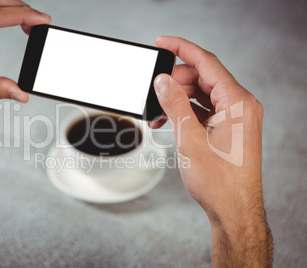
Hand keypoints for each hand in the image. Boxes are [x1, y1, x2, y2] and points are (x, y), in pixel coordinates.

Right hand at [150, 36, 271, 265]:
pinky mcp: (229, 128)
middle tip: (153, 89)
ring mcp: (236, 117)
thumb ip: (175, 104)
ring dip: (178, 98)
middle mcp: (241, 106)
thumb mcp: (190, 139)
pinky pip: (205, 110)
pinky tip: (168, 120)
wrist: (233, 210)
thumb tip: (163, 81)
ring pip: (202, 94)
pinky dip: (186, 111)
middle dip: (175, 80)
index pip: (206, 63)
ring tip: (157, 111)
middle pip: (203, 78)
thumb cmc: (219, 182)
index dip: (181, 49)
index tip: (162, 42)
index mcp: (238, 102)